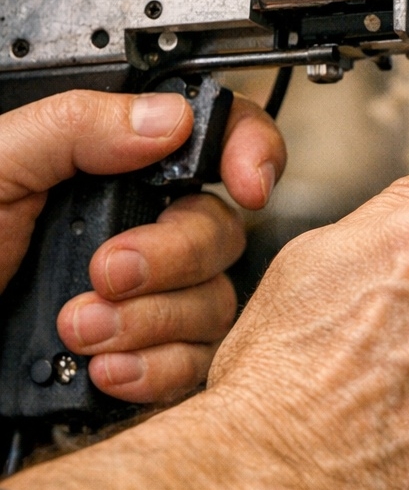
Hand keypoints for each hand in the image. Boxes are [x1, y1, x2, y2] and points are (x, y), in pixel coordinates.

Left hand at [0, 89, 285, 404]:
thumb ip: (76, 129)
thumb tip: (167, 117)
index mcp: (109, 168)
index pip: (213, 141)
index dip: (250, 154)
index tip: (245, 182)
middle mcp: (136, 229)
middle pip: (221, 231)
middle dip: (169, 258)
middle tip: (105, 271)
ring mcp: (143, 298)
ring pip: (213, 304)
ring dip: (150, 322)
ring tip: (78, 330)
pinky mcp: (140, 359)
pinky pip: (193, 366)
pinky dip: (154, 372)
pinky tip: (102, 369)